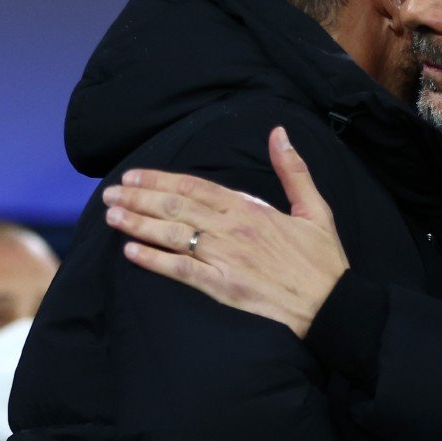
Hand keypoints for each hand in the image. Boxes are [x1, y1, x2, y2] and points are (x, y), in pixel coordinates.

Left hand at [102, 127, 349, 338]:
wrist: (332, 307)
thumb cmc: (323, 261)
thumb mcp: (316, 209)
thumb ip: (293, 171)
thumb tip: (278, 133)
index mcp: (251, 209)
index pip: (196, 188)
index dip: (161, 180)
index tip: (134, 175)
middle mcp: (232, 230)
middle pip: (176, 208)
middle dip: (139, 198)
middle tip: (110, 193)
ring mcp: (225, 260)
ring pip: (172, 236)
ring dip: (138, 224)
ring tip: (110, 216)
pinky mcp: (223, 287)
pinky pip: (181, 272)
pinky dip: (154, 261)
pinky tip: (130, 252)